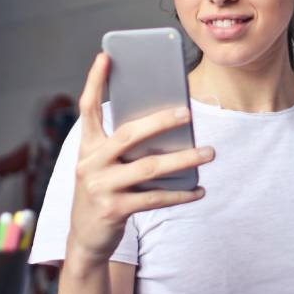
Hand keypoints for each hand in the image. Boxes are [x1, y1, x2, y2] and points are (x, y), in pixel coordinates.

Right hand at [67, 52, 214, 268]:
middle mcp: (90, 163)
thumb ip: (125, 146)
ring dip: (183, 159)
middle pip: (128, 134)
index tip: (105, 56)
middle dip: (159, 121)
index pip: (87, 107)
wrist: (85, 238)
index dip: (94, 81)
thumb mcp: (104, 164)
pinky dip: (181, 194)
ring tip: (209, 152)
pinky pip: (155, 198)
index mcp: (87, 146)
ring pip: (149, 167)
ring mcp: (100, 187)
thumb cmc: (102, 190)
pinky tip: (200, 189)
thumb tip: (168, 127)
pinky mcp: (114, 210)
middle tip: (187, 113)